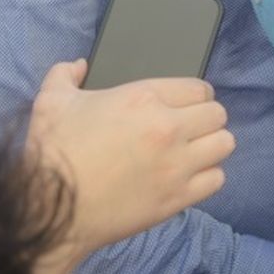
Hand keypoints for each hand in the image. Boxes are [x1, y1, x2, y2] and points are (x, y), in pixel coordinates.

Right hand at [27, 61, 233, 273]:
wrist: (50, 209)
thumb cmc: (52, 153)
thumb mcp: (51, 101)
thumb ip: (65, 74)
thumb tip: (78, 65)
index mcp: (143, 98)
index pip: (198, 88)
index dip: (194, 95)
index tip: (186, 104)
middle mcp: (168, 128)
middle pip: (217, 114)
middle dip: (205, 118)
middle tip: (190, 128)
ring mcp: (176, 165)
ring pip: (224, 144)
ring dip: (211, 145)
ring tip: (194, 151)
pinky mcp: (176, 198)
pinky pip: (216, 180)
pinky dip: (207, 177)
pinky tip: (188, 176)